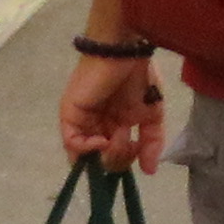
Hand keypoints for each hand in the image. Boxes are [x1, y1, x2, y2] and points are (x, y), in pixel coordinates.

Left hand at [56, 48, 165, 168]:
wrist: (123, 52)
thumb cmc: (139, 76)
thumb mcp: (152, 114)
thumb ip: (152, 142)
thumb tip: (150, 171)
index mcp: (116, 124)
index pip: (115, 156)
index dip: (125, 160)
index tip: (138, 151)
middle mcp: (98, 125)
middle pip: (101, 159)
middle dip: (117, 158)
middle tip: (129, 144)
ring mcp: (83, 121)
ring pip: (85, 155)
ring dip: (103, 155)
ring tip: (115, 142)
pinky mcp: (70, 116)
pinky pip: (72, 143)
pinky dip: (86, 149)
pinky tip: (102, 141)